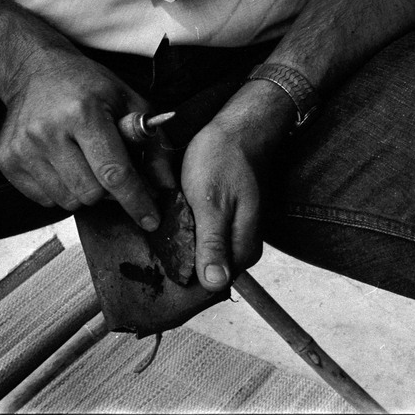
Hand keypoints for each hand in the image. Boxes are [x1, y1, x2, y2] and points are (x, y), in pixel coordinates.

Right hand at [0, 50, 166, 230]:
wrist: (33, 70)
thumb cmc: (86, 86)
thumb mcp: (128, 101)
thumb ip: (153, 143)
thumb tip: (165, 185)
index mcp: (83, 112)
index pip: (114, 173)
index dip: (136, 201)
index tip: (150, 220)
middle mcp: (49, 131)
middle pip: (92, 193)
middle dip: (109, 191)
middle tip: (110, 170)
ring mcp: (24, 148)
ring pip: (68, 201)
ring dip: (84, 191)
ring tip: (84, 163)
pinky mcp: (7, 160)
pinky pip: (45, 200)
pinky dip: (60, 190)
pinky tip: (62, 164)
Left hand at [181, 123, 265, 290]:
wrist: (239, 129)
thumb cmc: (224, 160)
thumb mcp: (211, 202)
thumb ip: (212, 244)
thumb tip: (214, 285)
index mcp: (243, 248)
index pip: (210, 281)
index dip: (185, 267)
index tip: (171, 242)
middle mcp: (243, 246)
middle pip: (206, 266)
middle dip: (182, 249)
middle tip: (172, 217)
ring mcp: (237, 233)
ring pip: (203, 248)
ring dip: (184, 234)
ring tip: (176, 207)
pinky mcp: (228, 221)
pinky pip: (205, 233)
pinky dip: (189, 222)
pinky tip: (181, 205)